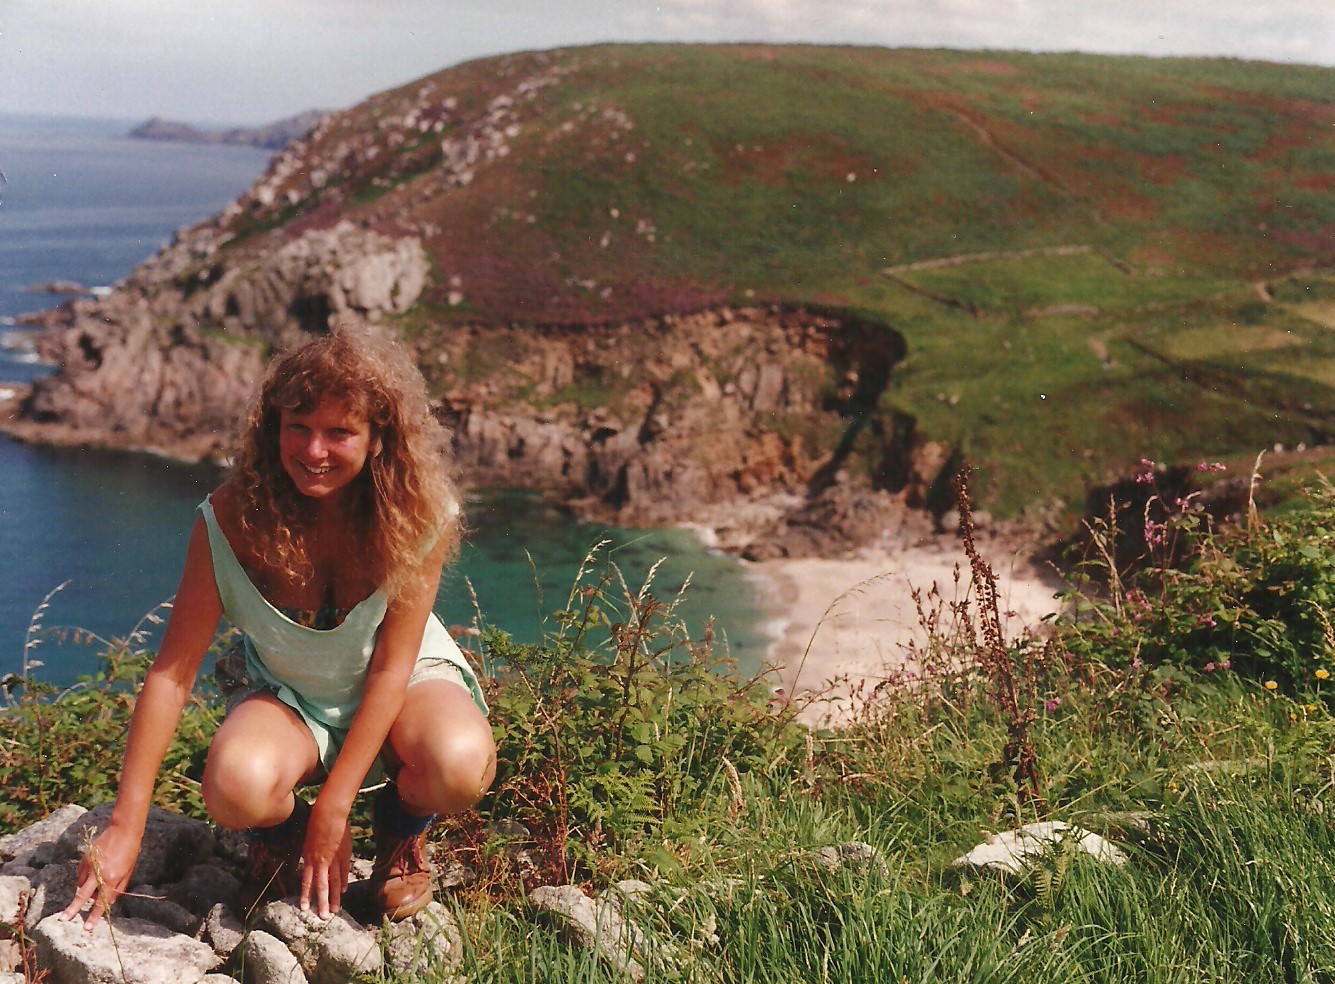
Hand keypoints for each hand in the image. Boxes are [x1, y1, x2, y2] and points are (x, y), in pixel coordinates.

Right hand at [58, 822, 141, 927]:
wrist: (123, 830)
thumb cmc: (130, 851)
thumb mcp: (129, 871)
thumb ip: (118, 888)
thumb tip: (109, 902)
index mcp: (111, 878)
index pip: (101, 901)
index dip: (94, 916)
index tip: (87, 928)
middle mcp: (98, 873)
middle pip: (82, 895)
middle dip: (72, 909)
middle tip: (63, 919)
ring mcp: (89, 865)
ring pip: (81, 884)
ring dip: (84, 890)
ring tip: (94, 885)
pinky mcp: (84, 858)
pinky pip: (80, 874)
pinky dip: (84, 878)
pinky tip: (93, 873)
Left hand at [299, 800, 351, 917]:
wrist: (329, 813)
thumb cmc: (315, 823)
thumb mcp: (307, 841)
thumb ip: (309, 854)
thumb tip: (308, 864)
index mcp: (309, 858)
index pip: (307, 882)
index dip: (306, 895)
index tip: (305, 909)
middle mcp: (321, 861)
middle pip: (322, 886)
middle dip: (322, 903)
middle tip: (323, 917)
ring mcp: (334, 859)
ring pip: (334, 882)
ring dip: (334, 897)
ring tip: (335, 910)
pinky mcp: (344, 854)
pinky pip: (344, 871)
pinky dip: (343, 881)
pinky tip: (343, 891)